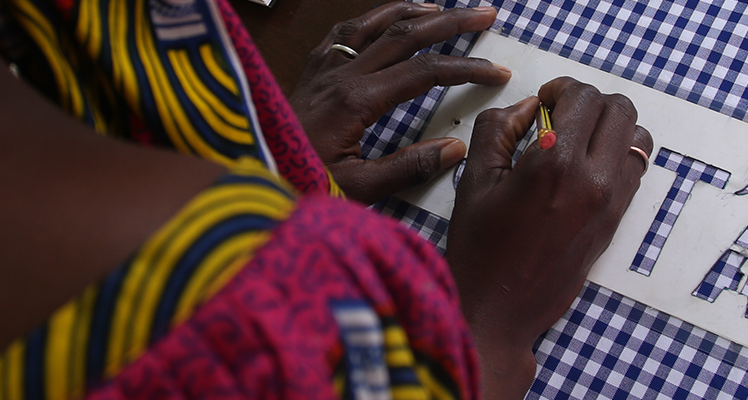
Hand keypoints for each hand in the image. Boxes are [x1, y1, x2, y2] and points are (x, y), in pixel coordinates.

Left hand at [289, 2, 511, 203]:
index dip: (465, 68)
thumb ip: (407, 168)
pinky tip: (386, 18)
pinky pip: (344, 30)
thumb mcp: (357, 189)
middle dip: (451, 21)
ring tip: (444, 8)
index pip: (424, 72)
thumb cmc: (299, 184)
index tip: (496, 72)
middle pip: (405, 33)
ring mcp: (323, 67)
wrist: (251, 176)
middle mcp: (341, 74)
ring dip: (413, 10)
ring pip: (374, 23)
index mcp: (356, 101)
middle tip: (486, 14)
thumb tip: (456, 149)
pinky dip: (372, 18)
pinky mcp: (311, 71)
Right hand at [445, 77, 653, 398]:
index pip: (584, 97)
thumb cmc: (480, 249)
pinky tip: (586, 166)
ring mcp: (611, 203)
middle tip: (561, 115)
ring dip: (611, 127)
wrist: (500, 309)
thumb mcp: (474, 180)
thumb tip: (528, 108)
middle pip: (620, 110)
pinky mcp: (616, 222)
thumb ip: (497, 128)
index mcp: (555, 164)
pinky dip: (618, 155)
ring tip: (578, 140)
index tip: (546, 99)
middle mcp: (593, 180)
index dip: (563, 88)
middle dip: (591, 103)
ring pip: (637, 137)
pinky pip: (635, 170)